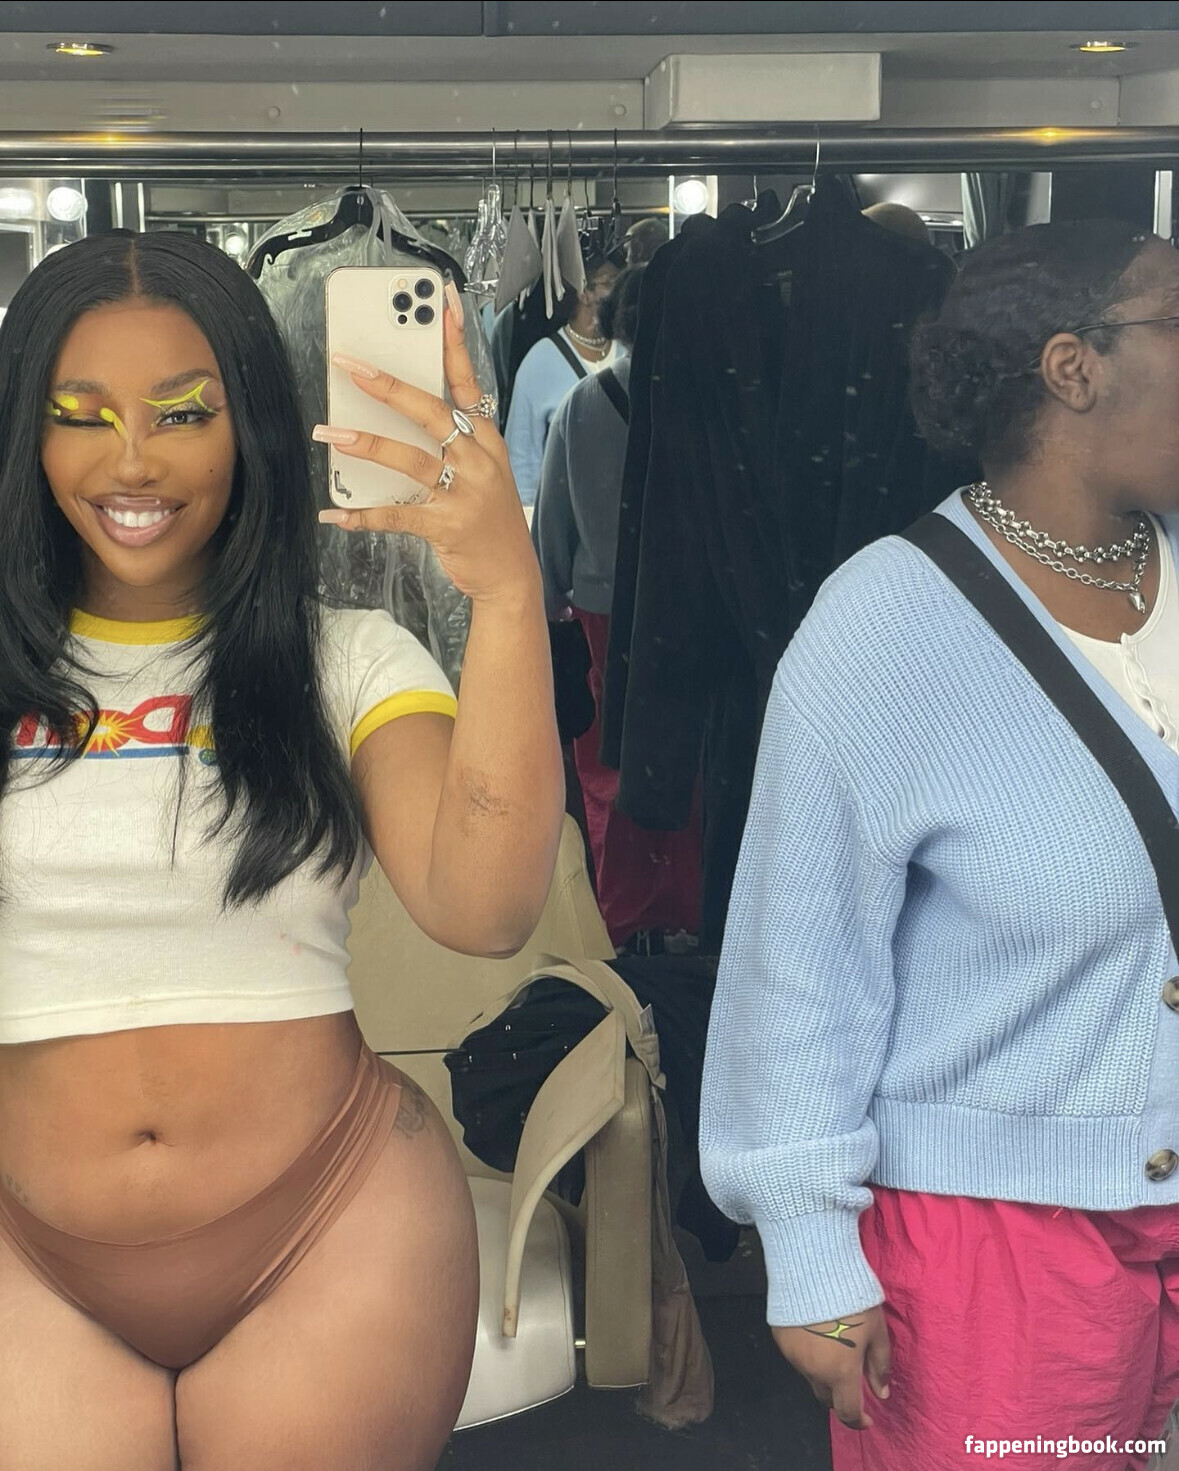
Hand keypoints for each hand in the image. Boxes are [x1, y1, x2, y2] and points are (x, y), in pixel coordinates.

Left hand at [314, 284, 535, 604]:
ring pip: (411, 459)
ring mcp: (463, 493)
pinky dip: (364, 515)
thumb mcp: (483, 471)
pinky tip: (337, 513)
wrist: (511, 574)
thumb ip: (451, 441)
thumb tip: (398, 413)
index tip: (439, 305)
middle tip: (349, 366)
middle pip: (431, 413)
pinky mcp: (446, 526)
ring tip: (329, 432)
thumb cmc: (490, 518)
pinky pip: (397, 515)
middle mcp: (478, 460)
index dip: (452, 344)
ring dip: (366, 443)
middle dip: (388, 387)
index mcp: (486, 440)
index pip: (466, 383)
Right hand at [772, 1306, 890, 1429]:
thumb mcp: (876, 1331)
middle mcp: (814, 1371)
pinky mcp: (781, 1340)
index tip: (867, 1417)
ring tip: (832, 1347)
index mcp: (841, 1373)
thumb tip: (881, 1393)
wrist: (814, 1271)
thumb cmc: (852, 1301)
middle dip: (840, 1395)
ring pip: (811, 1377)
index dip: (859, 1421)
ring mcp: (794, 1357)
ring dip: (823, 1373)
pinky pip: (797, 1358)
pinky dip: (808, 1355)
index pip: (848, 1412)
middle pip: (826, 1398)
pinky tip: (815, 1333)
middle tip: (850, 1376)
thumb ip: (879, 1366)